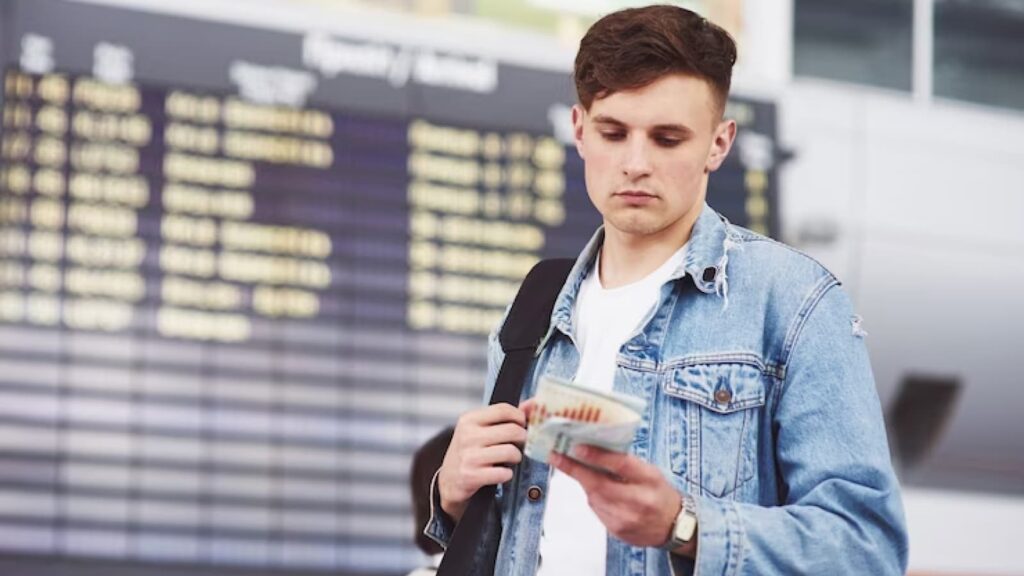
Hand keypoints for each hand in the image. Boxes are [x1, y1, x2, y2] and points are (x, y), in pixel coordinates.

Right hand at [437, 402, 528, 521]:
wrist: (449, 480)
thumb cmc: (468, 452)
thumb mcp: (477, 430)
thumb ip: (501, 418)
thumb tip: (530, 407)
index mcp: (469, 420)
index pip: (503, 410)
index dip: (520, 417)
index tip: (523, 424)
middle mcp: (468, 436)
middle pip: (512, 430)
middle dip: (523, 438)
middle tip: (520, 443)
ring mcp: (469, 456)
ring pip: (511, 452)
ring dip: (516, 457)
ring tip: (511, 458)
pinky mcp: (472, 476)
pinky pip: (504, 473)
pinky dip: (507, 474)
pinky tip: (501, 472)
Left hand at [551, 445, 686, 550]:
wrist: (673, 526)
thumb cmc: (660, 493)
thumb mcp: (650, 472)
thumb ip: (625, 463)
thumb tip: (594, 449)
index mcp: (650, 480)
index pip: (621, 465)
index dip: (597, 456)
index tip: (577, 447)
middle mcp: (639, 501)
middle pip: (600, 484)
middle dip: (575, 469)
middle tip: (556, 456)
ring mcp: (627, 520)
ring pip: (594, 498)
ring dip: (584, 483)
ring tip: (577, 469)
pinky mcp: (618, 532)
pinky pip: (597, 510)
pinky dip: (593, 498)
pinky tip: (597, 492)